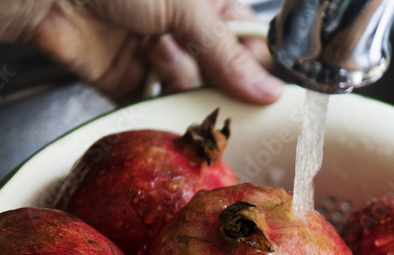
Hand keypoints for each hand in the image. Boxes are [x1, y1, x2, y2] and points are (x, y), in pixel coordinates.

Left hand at [20, 0, 285, 102]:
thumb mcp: (186, 6)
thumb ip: (228, 53)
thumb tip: (268, 90)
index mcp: (202, 0)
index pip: (244, 37)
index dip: (254, 61)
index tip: (264, 83)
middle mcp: (178, 25)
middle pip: (219, 69)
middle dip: (216, 75)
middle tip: (210, 72)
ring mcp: (151, 53)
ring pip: (188, 87)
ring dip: (177, 75)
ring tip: (155, 51)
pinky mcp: (124, 80)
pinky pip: (154, 104)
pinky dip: (155, 103)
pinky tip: (150, 82)